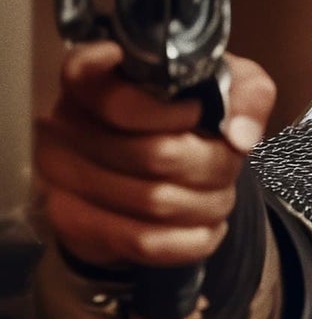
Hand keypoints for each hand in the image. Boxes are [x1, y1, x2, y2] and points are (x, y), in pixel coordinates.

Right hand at [33, 43, 276, 266]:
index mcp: (90, 76)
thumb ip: (244, 93)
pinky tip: (209, 226)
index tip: (201, 114)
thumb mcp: (220, 83)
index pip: (123, 104)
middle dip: (212, 165)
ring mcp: (61, 176)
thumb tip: (241, 138)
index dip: (176, 115)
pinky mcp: (73, 221)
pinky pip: (143, 242)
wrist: (135, 158)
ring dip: (209, 204)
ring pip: (155, 203)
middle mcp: (63, 123)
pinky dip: (192, 240)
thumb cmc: (181, 108)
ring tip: (222, 194)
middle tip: (229, 164)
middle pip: (155, 156)